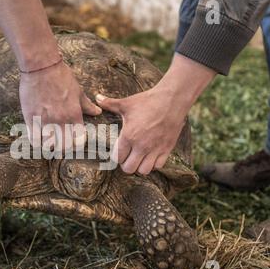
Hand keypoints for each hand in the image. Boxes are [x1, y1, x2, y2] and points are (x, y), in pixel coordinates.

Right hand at [20, 61, 101, 150]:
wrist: (41, 66)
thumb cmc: (61, 76)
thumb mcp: (78, 91)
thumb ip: (87, 105)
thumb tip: (98, 112)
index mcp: (74, 115)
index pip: (79, 141)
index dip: (76, 144)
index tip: (72, 141)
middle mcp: (61, 120)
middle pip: (63, 147)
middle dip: (62, 148)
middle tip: (59, 143)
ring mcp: (45, 120)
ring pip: (48, 146)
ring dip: (48, 145)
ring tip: (47, 140)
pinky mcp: (31, 118)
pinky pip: (34, 140)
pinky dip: (36, 142)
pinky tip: (37, 136)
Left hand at [96, 54, 215, 174]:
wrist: (172, 99)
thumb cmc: (148, 101)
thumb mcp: (127, 103)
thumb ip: (110, 104)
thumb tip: (97, 98)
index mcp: (129, 136)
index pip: (118, 158)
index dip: (116, 157)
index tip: (118, 152)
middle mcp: (142, 145)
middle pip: (129, 169)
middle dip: (126, 165)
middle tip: (127, 157)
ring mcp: (155, 148)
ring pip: (144, 170)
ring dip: (139, 166)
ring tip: (138, 158)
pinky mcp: (167, 148)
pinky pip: (158, 166)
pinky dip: (154, 164)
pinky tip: (151, 155)